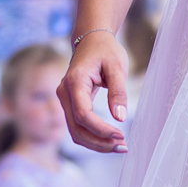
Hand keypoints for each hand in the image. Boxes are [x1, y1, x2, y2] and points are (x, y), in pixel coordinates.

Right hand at [58, 31, 128, 150]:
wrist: (91, 40)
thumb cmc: (105, 51)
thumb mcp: (117, 67)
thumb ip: (118, 91)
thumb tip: (120, 117)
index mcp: (75, 82)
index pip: (83, 115)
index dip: (101, 129)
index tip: (121, 135)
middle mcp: (64, 93)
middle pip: (76, 129)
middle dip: (99, 142)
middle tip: (123, 146)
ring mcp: (64, 100)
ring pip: (75, 131)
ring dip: (96, 143)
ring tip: (119, 146)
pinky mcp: (70, 104)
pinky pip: (77, 126)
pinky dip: (92, 136)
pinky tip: (110, 140)